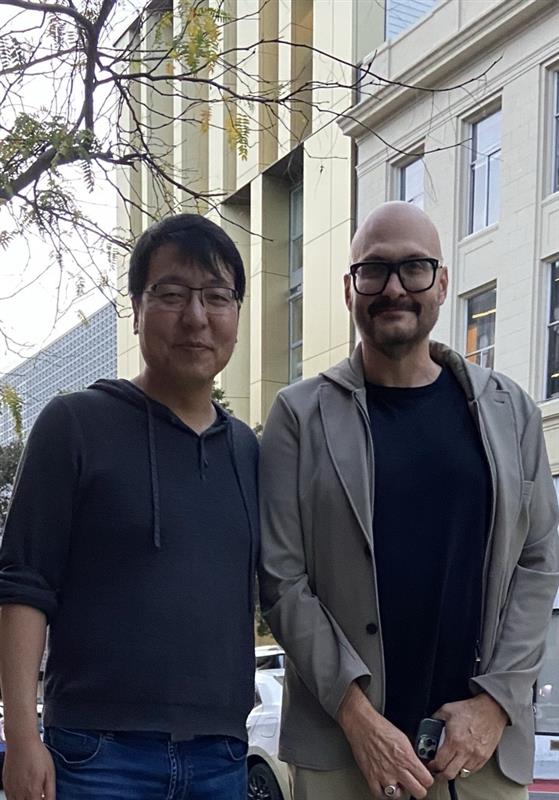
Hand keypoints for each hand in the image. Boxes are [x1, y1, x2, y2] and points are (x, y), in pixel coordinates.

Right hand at [3, 736, 55, 799]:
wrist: (21, 742)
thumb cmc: (37, 754)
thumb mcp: (50, 772)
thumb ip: (50, 791)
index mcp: (32, 791)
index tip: (44, 798)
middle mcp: (19, 793)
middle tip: (39, 795)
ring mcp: (11, 789)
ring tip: (32, 793)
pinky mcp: (6, 784)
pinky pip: (10, 798)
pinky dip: (17, 798)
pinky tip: (24, 791)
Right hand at [337, 683, 432, 798]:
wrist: (362, 724)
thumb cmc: (380, 727)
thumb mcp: (403, 738)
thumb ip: (411, 755)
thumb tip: (418, 765)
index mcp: (407, 757)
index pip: (427, 780)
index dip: (427, 780)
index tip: (424, 778)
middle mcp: (397, 768)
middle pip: (418, 792)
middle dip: (418, 789)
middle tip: (415, 784)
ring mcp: (384, 775)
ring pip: (399, 796)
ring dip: (399, 790)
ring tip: (398, 783)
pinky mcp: (371, 777)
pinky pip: (380, 795)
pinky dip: (383, 793)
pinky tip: (385, 786)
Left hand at [429, 693, 507, 779]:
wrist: (491, 710)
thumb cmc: (471, 709)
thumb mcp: (447, 710)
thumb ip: (435, 719)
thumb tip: (429, 726)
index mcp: (454, 740)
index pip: (440, 762)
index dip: (432, 766)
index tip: (430, 764)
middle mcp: (465, 751)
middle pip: (449, 773)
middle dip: (440, 773)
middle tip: (437, 769)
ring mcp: (476, 756)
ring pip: (461, 774)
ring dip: (453, 771)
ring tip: (449, 764)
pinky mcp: (484, 758)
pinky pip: (472, 771)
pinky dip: (464, 768)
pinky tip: (461, 761)